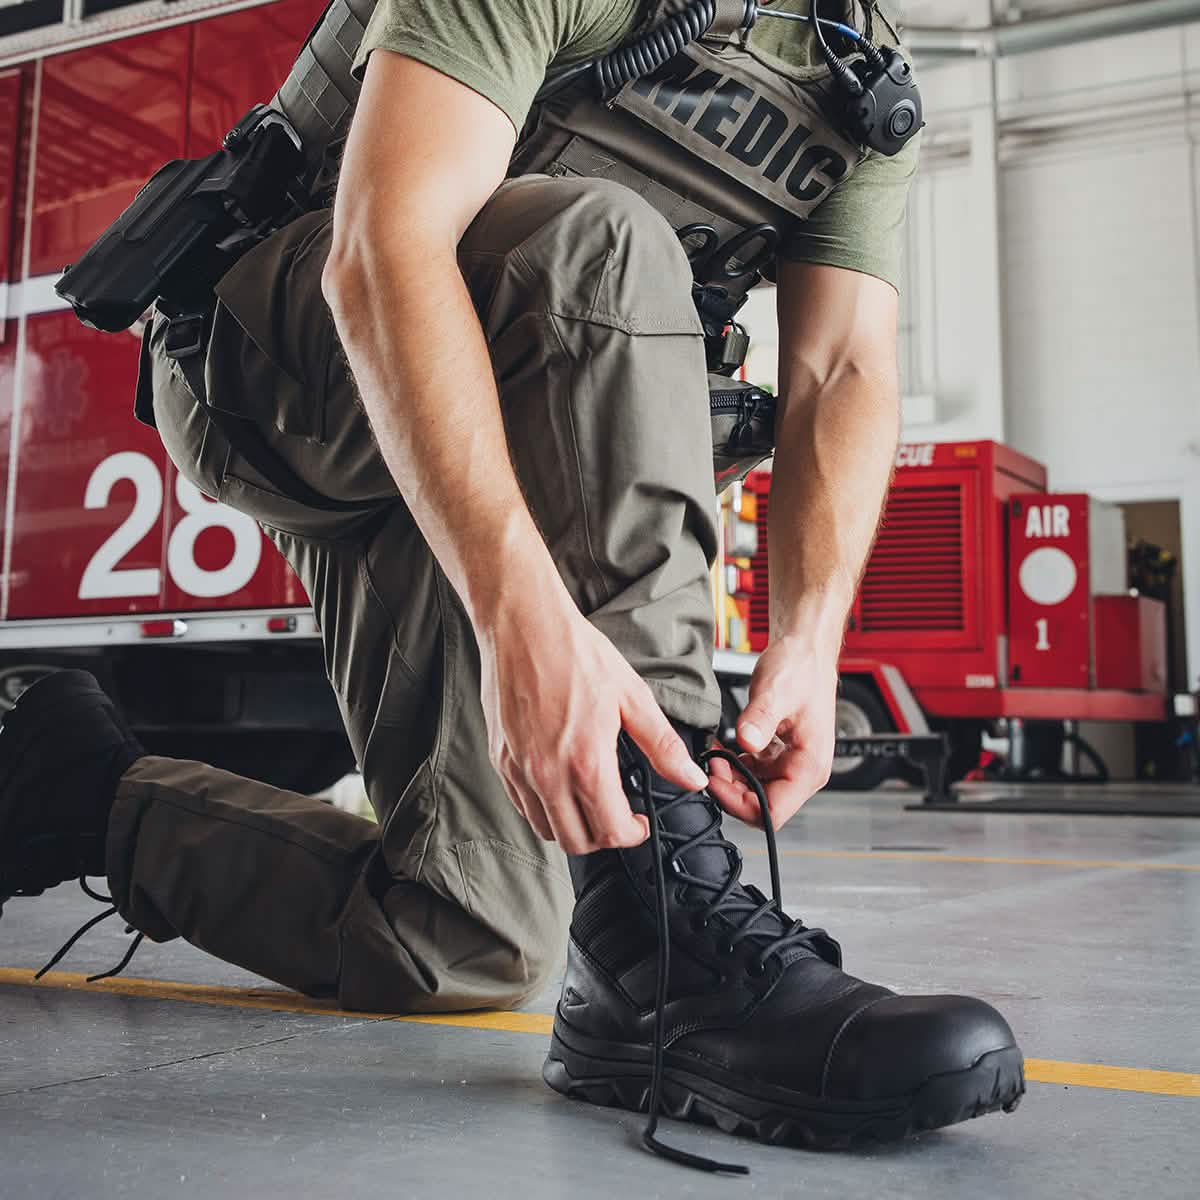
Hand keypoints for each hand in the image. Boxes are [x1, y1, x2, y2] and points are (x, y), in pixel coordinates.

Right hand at [478, 592, 708, 854]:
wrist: (523, 624)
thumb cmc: (575, 653)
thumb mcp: (632, 696)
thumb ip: (662, 745)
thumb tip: (692, 778)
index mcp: (586, 762)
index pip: (611, 831)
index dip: (633, 834)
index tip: (640, 822)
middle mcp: (548, 774)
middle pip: (577, 842)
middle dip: (605, 837)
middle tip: (619, 816)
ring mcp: (519, 769)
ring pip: (546, 829)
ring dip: (572, 826)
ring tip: (590, 800)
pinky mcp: (500, 758)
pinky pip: (522, 805)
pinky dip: (543, 807)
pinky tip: (560, 783)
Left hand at [705, 633, 838, 828]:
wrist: (805, 650)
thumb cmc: (801, 668)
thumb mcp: (775, 692)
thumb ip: (760, 719)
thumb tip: (748, 741)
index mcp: (810, 767)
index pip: (773, 813)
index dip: (739, 804)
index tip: (715, 781)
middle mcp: (804, 771)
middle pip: (762, 807)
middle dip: (730, 791)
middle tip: (710, 764)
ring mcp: (792, 764)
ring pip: (755, 792)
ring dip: (730, 780)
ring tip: (714, 754)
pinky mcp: (780, 755)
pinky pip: (753, 775)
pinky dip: (734, 767)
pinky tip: (722, 749)